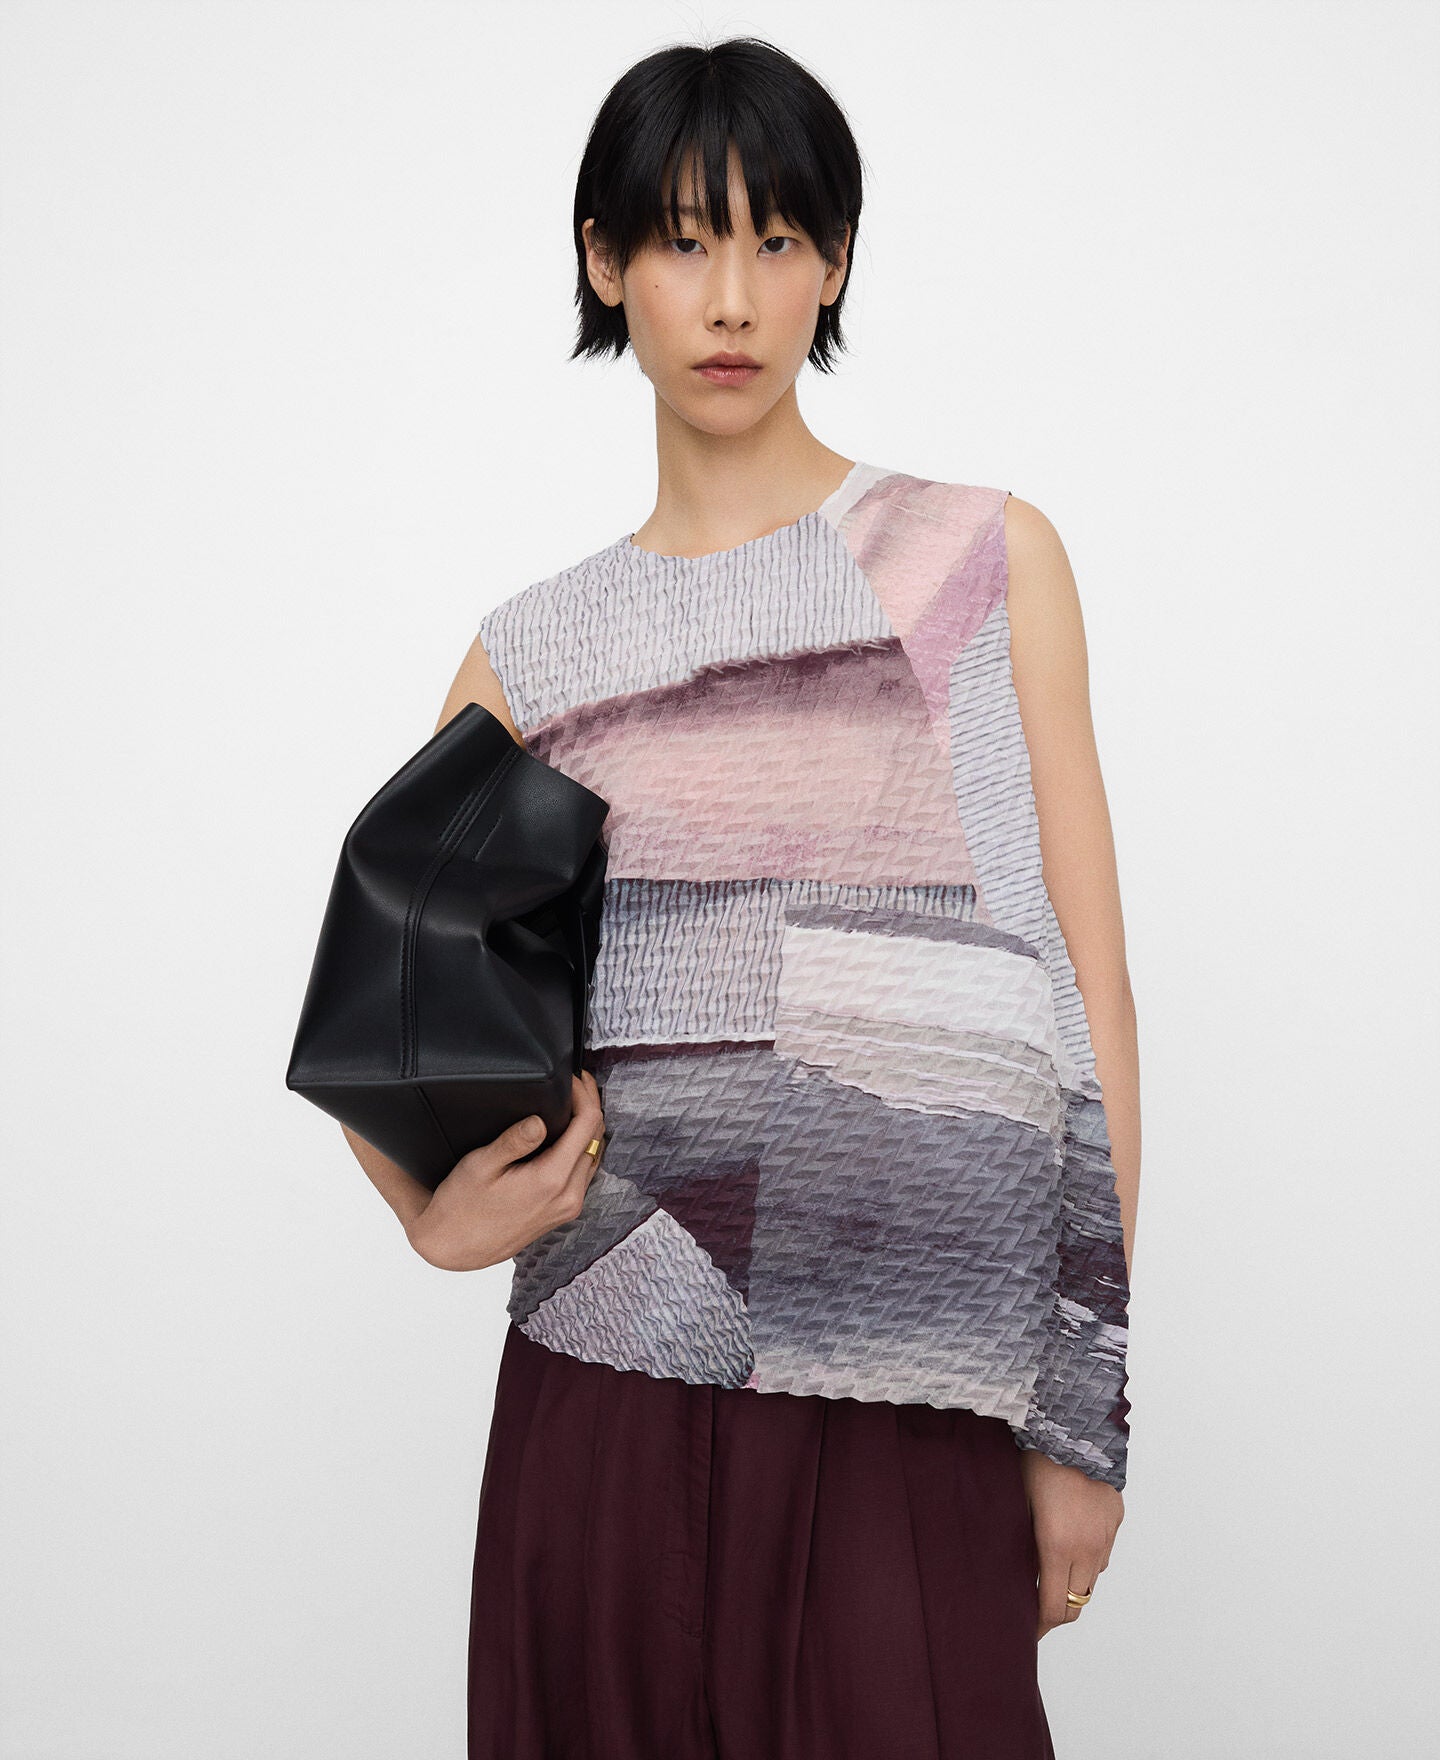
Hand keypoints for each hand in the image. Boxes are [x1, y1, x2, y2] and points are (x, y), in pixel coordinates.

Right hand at [406, 1071, 605, 1271]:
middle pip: (596, 1139)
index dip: (585, 1096)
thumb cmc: (461, 1205)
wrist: (454, 1246)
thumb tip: (540, 1120)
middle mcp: (569, 1196)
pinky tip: (567, 1134)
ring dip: (588, 1127)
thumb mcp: (481, 1165)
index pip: (587, 1126)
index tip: (574, 1079)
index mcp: (551, 1181)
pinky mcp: (564, 1211)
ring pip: (595, 1155)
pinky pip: (585, 1171)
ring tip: (573, 1102)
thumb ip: (514, 1141)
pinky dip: (582, 1148)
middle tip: (577, 1083)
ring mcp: (569, 1207)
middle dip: (590, 1106)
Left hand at [1019, 1447, 1123, 1638]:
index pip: (1054, 1608)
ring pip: (1092, 1580)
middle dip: (1057, 1611)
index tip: (1027, 1633)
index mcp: (1057, 1547)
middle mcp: (1087, 1548)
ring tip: (1051, 1571)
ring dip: (1074, 1584)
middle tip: (1036, 1608)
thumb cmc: (1035, 1463)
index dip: (1040, 1627)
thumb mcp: (1018, 1506)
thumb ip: (1021, 1547)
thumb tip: (1016, 1577)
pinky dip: (1088, 1558)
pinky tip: (1071, 1538)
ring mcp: (1105, 1535)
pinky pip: (1103, 1552)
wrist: (1073, 1427)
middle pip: (1077, 1604)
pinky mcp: (1116, 1520)